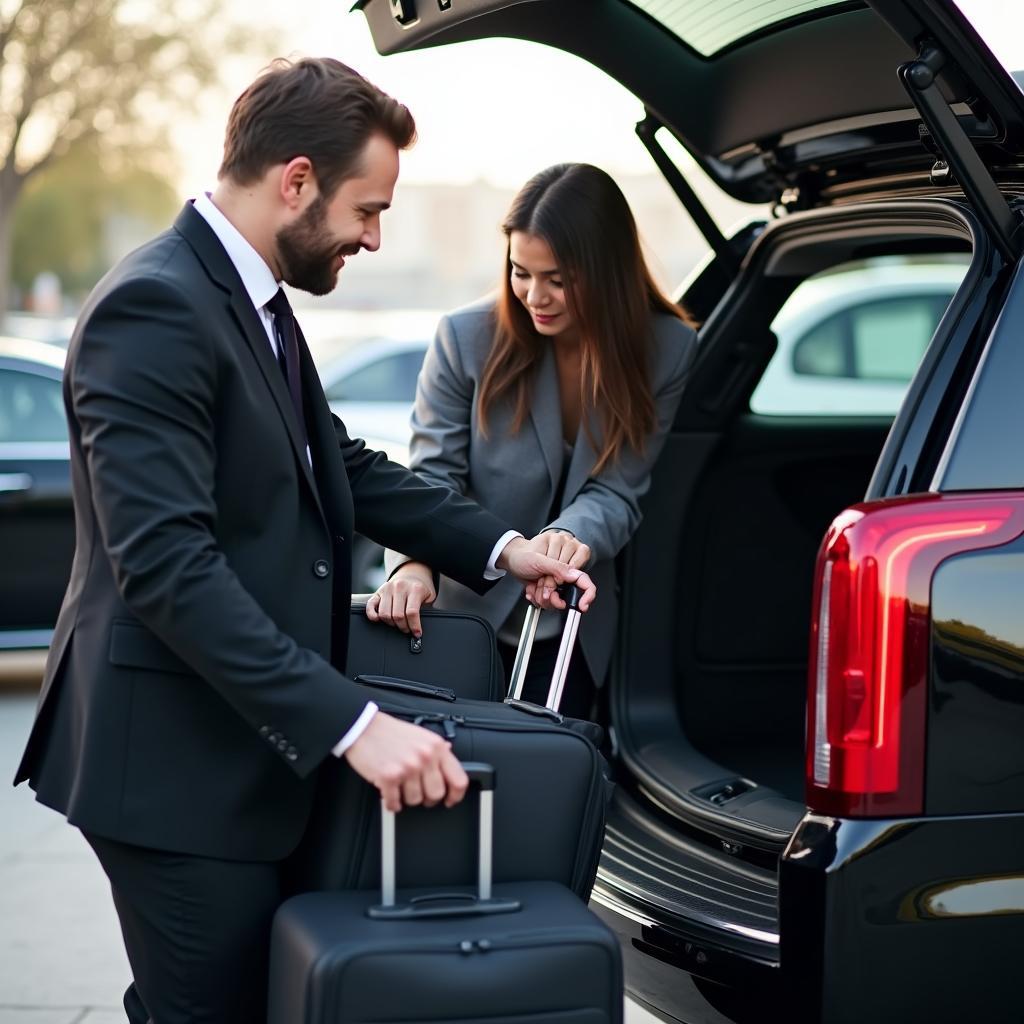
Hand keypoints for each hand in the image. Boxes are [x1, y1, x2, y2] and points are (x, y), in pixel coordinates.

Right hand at [344, 710, 467, 812]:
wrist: (363, 727)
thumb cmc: (390, 731)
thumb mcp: (421, 734)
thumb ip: (436, 748)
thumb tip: (449, 754)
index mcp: (436, 747)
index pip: (458, 779)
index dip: (456, 795)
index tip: (450, 800)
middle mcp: (424, 757)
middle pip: (437, 794)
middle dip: (427, 798)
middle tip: (419, 793)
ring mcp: (407, 768)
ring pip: (416, 800)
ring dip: (407, 798)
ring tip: (400, 787)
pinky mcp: (389, 777)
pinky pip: (395, 802)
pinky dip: (392, 802)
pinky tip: (390, 795)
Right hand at [365, 561, 435, 637]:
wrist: (412, 575)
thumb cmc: (421, 590)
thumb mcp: (429, 597)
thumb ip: (425, 609)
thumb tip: (418, 629)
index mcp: (415, 588)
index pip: (411, 612)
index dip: (414, 626)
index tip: (417, 634)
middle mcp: (400, 587)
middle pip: (397, 615)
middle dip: (403, 627)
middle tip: (407, 629)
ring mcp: (387, 588)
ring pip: (384, 614)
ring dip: (391, 624)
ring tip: (398, 624)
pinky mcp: (377, 592)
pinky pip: (370, 606)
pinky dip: (373, 615)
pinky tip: (379, 620)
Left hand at [496, 536, 596, 611]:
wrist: (512, 561)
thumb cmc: (522, 555)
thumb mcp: (537, 559)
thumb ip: (557, 567)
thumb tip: (573, 575)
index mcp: (567, 547)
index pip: (583, 572)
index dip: (586, 591)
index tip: (582, 604)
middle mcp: (567, 561)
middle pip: (570, 588)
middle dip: (552, 591)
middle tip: (541, 585)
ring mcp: (561, 574)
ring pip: (561, 596)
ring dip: (546, 596)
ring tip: (537, 585)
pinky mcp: (554, 584)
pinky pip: (554, 599)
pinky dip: (543, 599)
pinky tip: (536, 589)